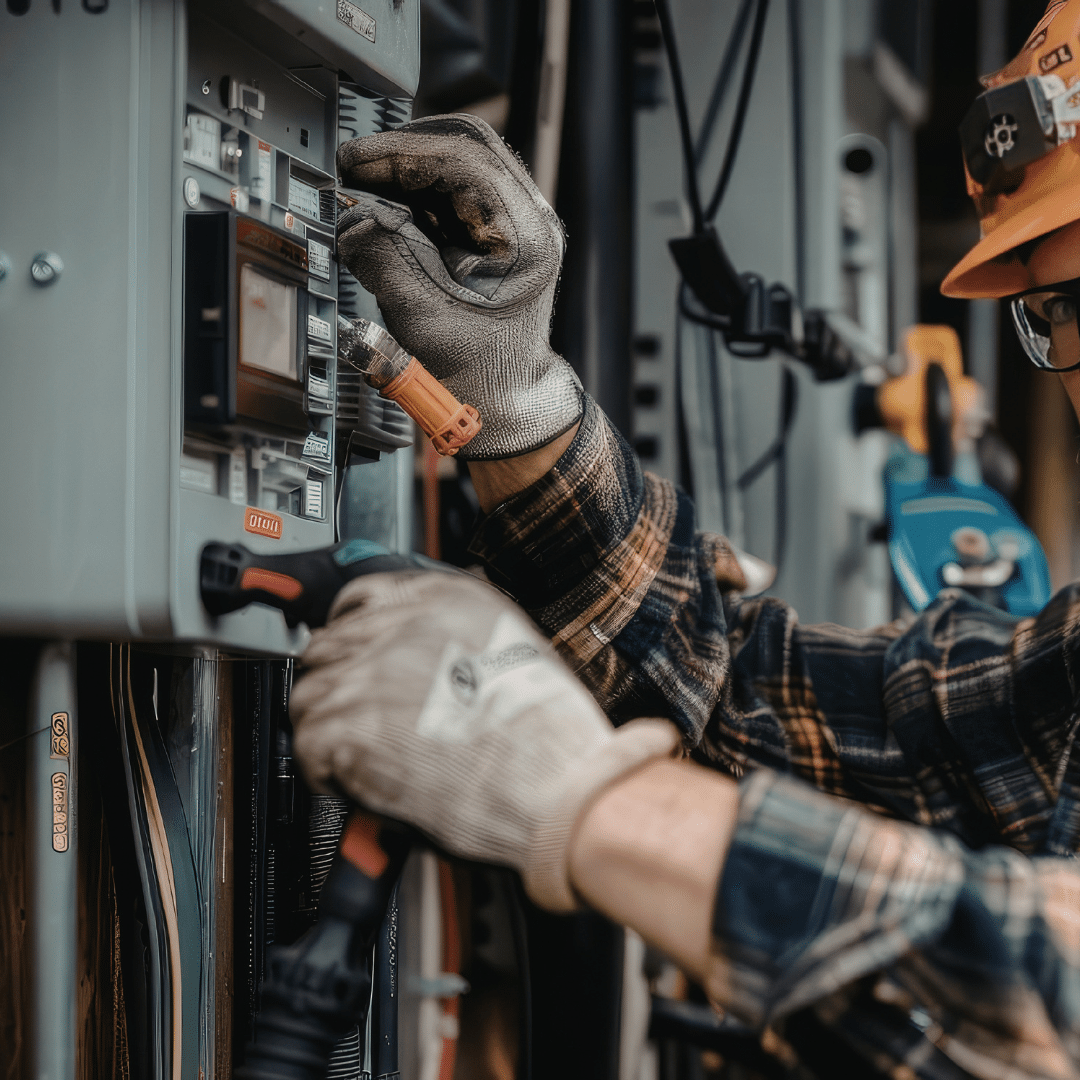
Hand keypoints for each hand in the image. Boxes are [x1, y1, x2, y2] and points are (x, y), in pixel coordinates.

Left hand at [290, 570, 677, 910]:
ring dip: (329, 729)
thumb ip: (459, 636)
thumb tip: (427, 653)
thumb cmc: (548, 733)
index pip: (362, 598)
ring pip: (307, 695)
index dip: (354, 637)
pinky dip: (326, 771)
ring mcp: (366, 672)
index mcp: (443, 598)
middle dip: (338, 685)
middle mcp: (398, 624)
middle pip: (326, 646)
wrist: (555, 782)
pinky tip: (362, 781)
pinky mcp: (345, 726)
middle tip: (360, 720)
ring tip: (366, 758)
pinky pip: (306, 745)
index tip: (354, 659)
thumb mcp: (514, 648)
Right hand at [336, 114, 582, 459]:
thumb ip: (384, 259)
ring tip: (365, 184)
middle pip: (468, 145)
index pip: (466, 163)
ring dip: (409, 167)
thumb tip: (351, 215)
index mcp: (526, 237)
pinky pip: (454, 188)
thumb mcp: (422, 318)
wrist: (506, 397)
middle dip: (406, 150)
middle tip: (357, 165)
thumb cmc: (477, 369)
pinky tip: (386, 203)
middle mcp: (529, 218)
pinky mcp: (495, 229)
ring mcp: (516, 219)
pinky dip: (415, 188)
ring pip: (460, 160)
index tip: (356, 162)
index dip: (402, 155)